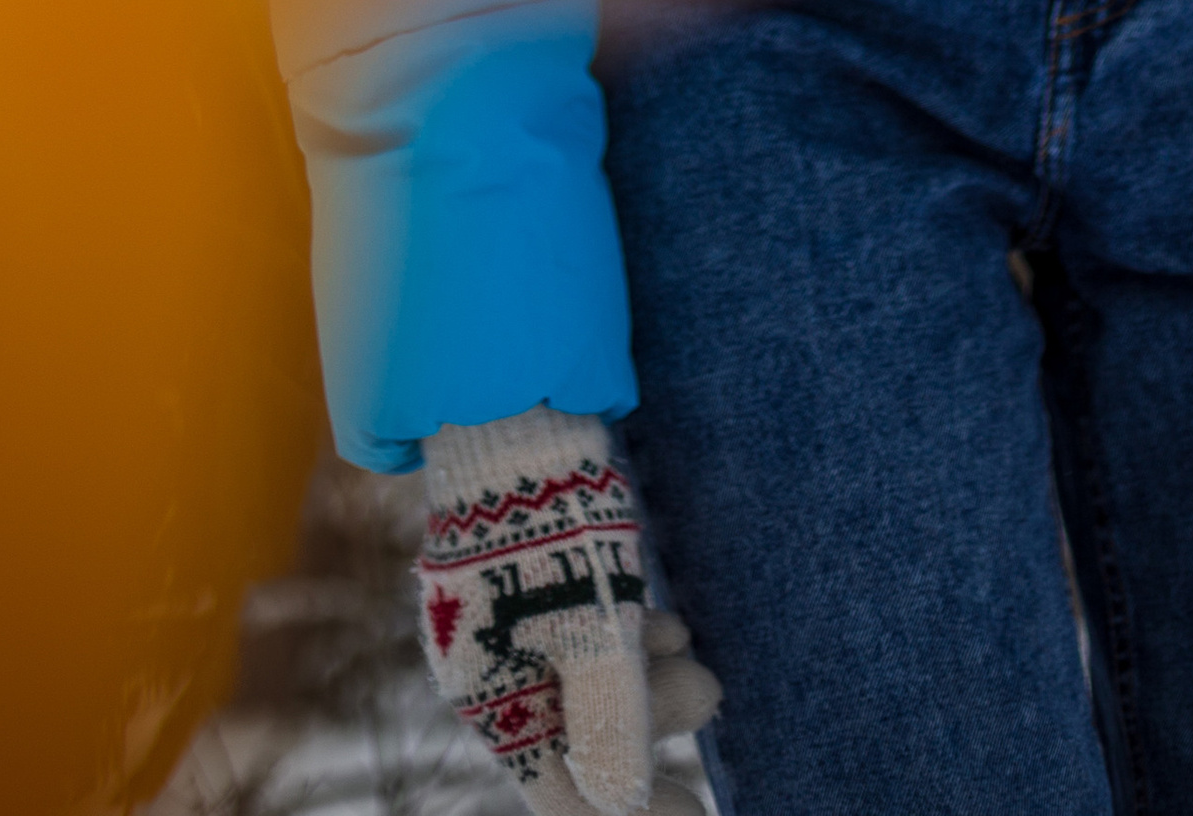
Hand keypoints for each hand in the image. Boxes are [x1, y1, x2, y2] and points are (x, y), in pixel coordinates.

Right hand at [418, 410, 720, 809]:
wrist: (520, 415)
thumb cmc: (558, 530)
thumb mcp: (598, 632)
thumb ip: (614, 722)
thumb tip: (625, 805)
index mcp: (490, 698)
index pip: (566, 793)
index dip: (633, 813)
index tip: (696, 814)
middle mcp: (487, 673)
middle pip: (578, 739)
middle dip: (650, 726)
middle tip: (706, 691)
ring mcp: (502, 628)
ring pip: (585, 686)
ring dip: (645, 682)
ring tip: (693, 652)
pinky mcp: (522, 586)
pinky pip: (576, 643)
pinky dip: (624, 646)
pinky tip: (669, 623)